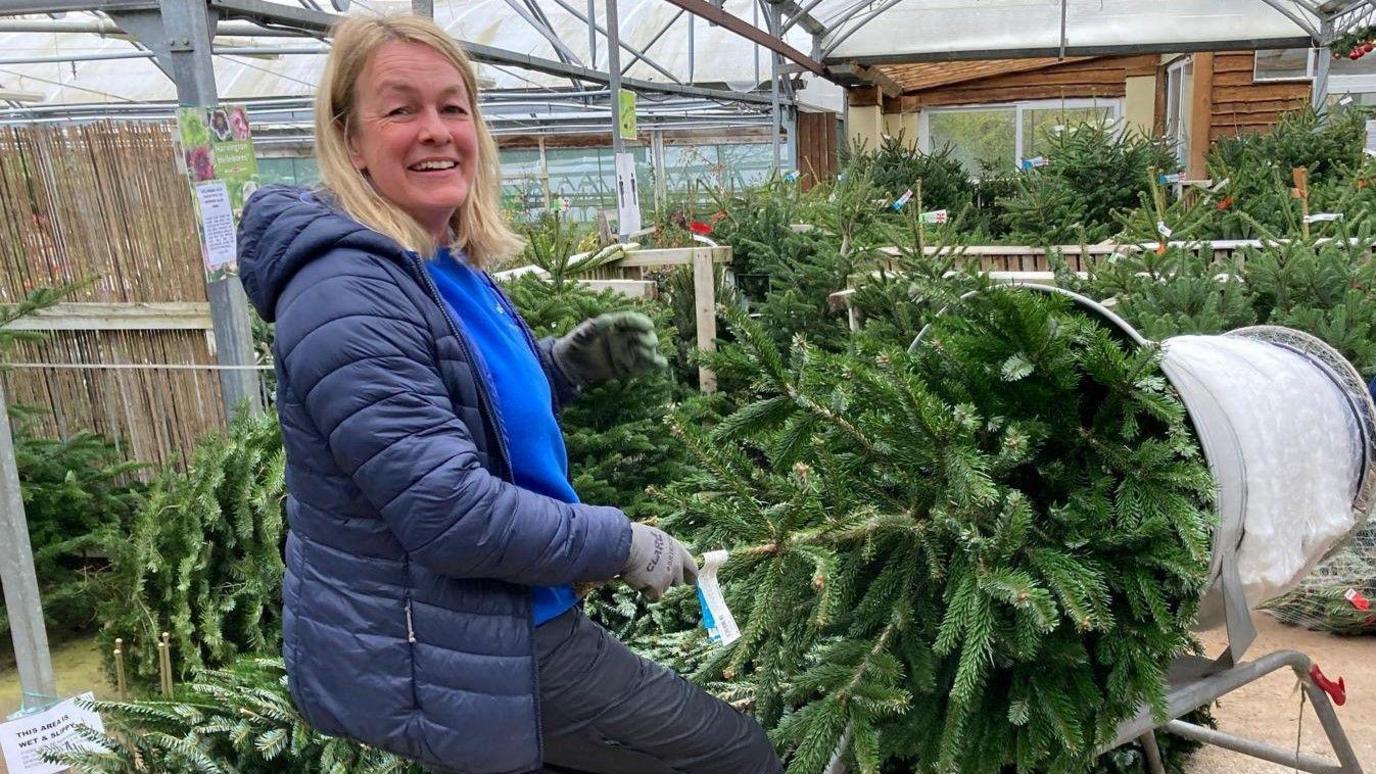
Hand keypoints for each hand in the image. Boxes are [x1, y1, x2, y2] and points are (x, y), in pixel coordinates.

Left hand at [552, 312, 667, 389]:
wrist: (569, 366)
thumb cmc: (573, 346)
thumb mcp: (579, 336)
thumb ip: (593, 328)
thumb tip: (608, 319)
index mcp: (614, 325)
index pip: (632, 320)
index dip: (640, 322)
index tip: (647, 325)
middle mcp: (624, 337)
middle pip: (645, 334)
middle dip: (648, 337)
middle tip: (645, 343)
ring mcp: (628, 352)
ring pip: (649, 350)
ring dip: (652, 351)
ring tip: (647, 355)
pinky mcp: (629, 368)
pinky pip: (646, 365)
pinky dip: (656, 364)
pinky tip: (659, 364)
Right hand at [620, 523, 697, 601]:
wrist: (628, 545)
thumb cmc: (635, 537)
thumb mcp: (655, 539)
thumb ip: (662, 551)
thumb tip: (658, 558)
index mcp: (677, 549)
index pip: (691, 566)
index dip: (691, 575)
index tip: (693, 581)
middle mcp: (676, 564)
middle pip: (677, 581)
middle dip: (667, 580)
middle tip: (653, 576)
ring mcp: (667, 577)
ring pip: (662, 588)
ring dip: (652, 584)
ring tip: (639, 572)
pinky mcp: (657, 587)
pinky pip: (653, 596)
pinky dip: (645, 592)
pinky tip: (637, 581)